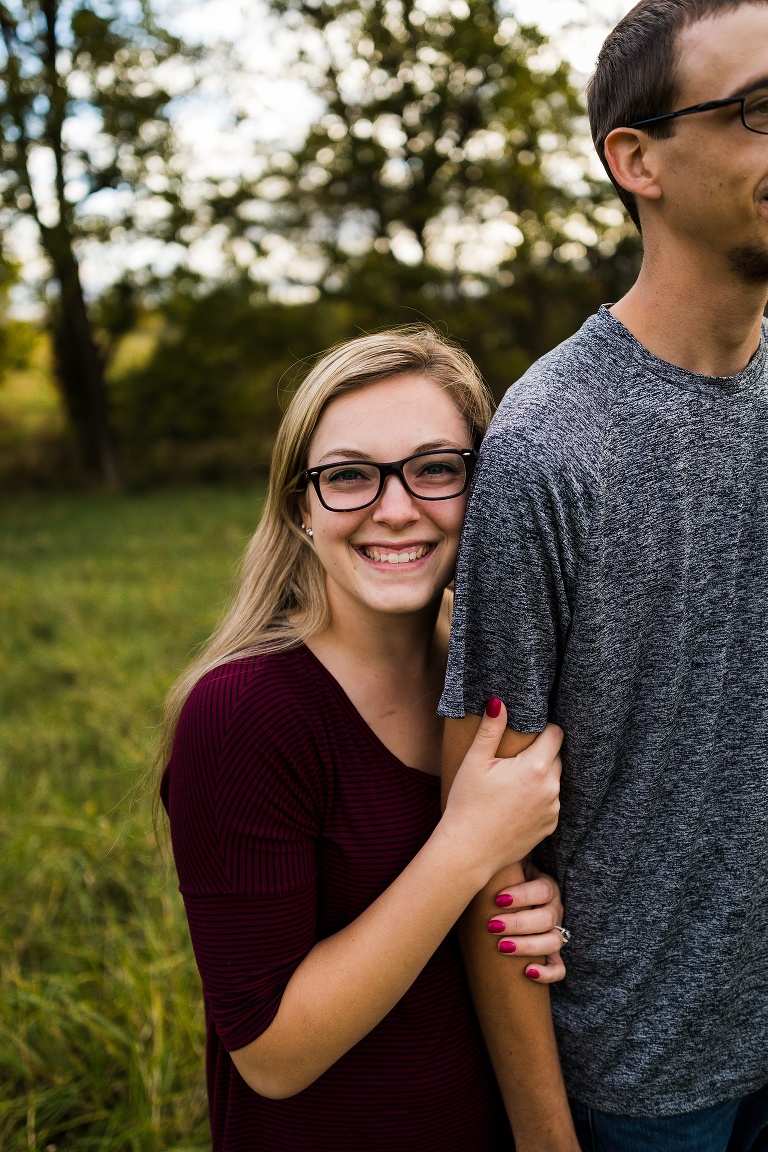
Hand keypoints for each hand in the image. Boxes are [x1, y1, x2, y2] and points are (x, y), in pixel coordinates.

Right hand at [440, 698, 561, 884]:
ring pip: (554, 779)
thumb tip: (499, 701)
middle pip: (556, 756)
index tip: (525, 734)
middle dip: (539, 753)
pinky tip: (515, 803)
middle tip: (512, 760)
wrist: (468, 850)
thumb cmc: (467, 803)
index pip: (555, 734)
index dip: (543, 729)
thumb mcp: (475, 762)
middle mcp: (551, 787)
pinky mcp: (550, 825)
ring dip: (540, 776)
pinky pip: (551, 801)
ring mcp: (553, 809)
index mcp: (534, 767)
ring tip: (511, 784)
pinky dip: (539, 798)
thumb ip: (491, 729)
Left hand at [487, 867, 566, 983]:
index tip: (497, 900)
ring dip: (528, 946)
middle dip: (519, 923)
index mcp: (545, 886)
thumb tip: (474, 858)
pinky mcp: (552, 955)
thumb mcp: (503, 872)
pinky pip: (559, 968)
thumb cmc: (500, 885)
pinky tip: (528, 972)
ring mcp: (555, 932)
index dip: (523, 896)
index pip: (543, 890)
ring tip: (502, 947)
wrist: (503, 907)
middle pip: (547, 917)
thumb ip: (498, 867)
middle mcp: (554, 909)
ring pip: (554, 941)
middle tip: (492, 926)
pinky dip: (547, 973)